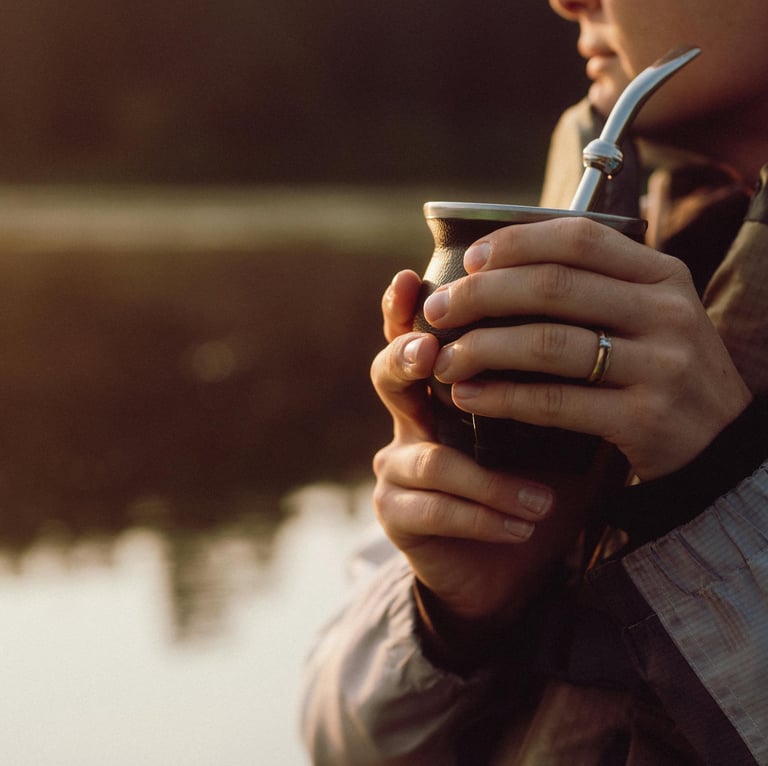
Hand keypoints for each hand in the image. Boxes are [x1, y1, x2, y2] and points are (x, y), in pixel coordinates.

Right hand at [371, 270, 604, 619]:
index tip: (411, 278)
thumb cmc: (532, 487)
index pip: (414, 337)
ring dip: (492, 481)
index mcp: (441, 391)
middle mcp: (409, 421)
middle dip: (408, 359)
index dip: (405, 309)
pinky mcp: (398, 517)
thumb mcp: (550, 434)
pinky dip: (487, 517)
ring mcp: (397, 470)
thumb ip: (556, 388)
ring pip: (430, 460)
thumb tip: (602, 332)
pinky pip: (436, 510)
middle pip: (387, 375)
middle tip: (434, 354)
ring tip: (543, 501)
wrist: (511, 567)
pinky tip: (525, 527)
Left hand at [423, 217, 752, 479]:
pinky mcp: (645, 418)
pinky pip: (556, 403)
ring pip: (549, 344)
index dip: (514, 244)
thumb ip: (592, 287)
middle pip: (553, 287)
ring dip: (482, 349)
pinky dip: (503, 399)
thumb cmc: (661, 370)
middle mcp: (666, 311)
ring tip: (444, 361)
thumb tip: (499, 265)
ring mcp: (660, 366)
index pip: (578, 238)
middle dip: (481, 296)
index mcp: (662, 274)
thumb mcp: (646, 314)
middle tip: (437, 311)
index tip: (468, 261)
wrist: (718, 444)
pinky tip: (469, 398)